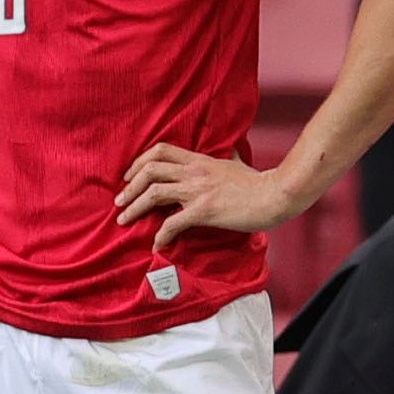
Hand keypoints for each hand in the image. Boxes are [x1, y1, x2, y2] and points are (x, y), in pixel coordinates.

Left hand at [115, 143, 306, 250]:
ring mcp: (198, 191)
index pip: (160, 150)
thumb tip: (232, 149)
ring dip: (134, 207)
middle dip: (129, 186)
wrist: (274, 196)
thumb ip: (230, 156)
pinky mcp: (204, 211)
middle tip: (119, 200)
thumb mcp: (239, 163)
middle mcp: (194, 172)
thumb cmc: (258, 183)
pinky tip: (156, 244)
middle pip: (150, 170)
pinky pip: (173, 223)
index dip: (139, 161)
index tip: (129, 176)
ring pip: (154, 193)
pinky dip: (160, 235)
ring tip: (123, 219)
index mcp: (200, 160)